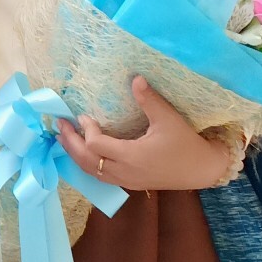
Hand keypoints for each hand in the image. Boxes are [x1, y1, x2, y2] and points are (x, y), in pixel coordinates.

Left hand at [56, 76, 233, 194]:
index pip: (97, 146)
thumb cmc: (186, 144)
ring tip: (64, 138)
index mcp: (132, 157)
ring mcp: (126, 181)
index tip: (82, 116)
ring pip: (91, 172)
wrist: (201, 170)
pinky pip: (100, 176)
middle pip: (87, 162)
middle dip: (70, 144)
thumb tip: (135, 78)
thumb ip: (149, 100)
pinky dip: (87, 164)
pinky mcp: (129, 183)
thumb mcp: (169, 119)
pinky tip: (83, 152)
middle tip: (59, 126)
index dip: (87, 130)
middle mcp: (125, 172)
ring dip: (75, 155)